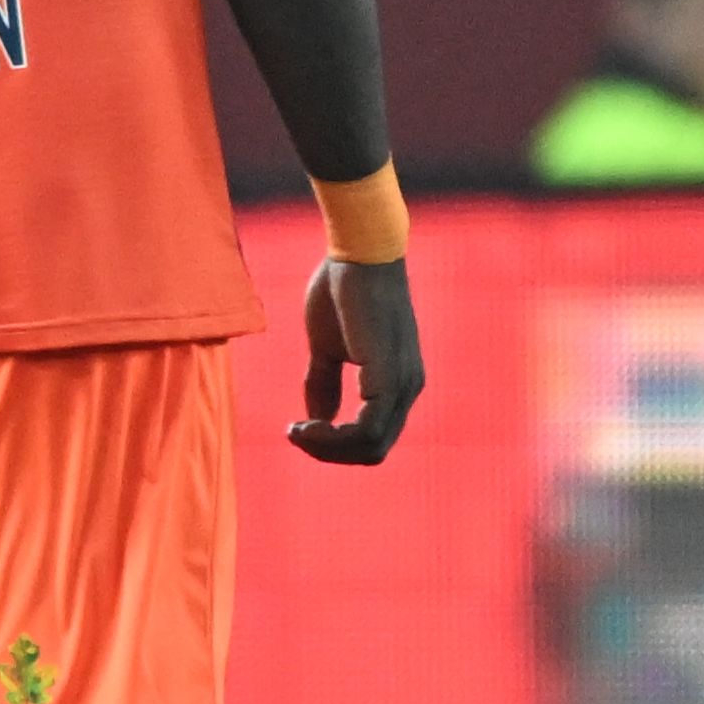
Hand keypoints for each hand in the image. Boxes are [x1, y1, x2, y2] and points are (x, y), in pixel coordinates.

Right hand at [292, 256, 423, 464]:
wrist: (358, 252)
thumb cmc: (342, 289)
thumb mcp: (326, 347)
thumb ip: (323, 382)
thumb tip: (317, 419)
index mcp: (397, 381)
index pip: (372, 437)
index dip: (333, 444)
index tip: (296, 428)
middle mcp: (408, 387)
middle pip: (373, 451)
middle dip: (328, 451)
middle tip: (294, 433)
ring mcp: (401, 383)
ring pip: (371, 446)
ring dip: (327, 448)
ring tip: (297, 430)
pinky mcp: (388, 374)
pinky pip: (366, 428)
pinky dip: (333, 436)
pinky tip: (306, 424)